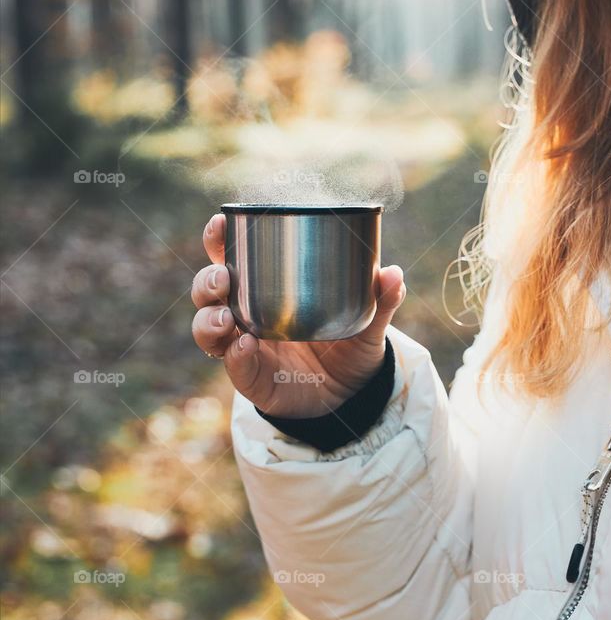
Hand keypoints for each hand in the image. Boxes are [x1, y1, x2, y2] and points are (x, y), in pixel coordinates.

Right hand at [191, 213, 405, 416]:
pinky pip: (232, 365)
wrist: (351, 395)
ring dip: (209, 319)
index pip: (231, 255)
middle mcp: (246, 313)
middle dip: (207, 280)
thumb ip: (380, 299)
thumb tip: (394, 273)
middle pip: (208, 290)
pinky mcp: (250, 377)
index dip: (218, 238)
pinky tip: (247, 345)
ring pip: (207, 327)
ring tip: (228, 317)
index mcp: (265, 286)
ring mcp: (243, 345)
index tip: (221, 224)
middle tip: (223, 278)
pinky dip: (235, 355)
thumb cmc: (350, 345)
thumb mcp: (368, 322)